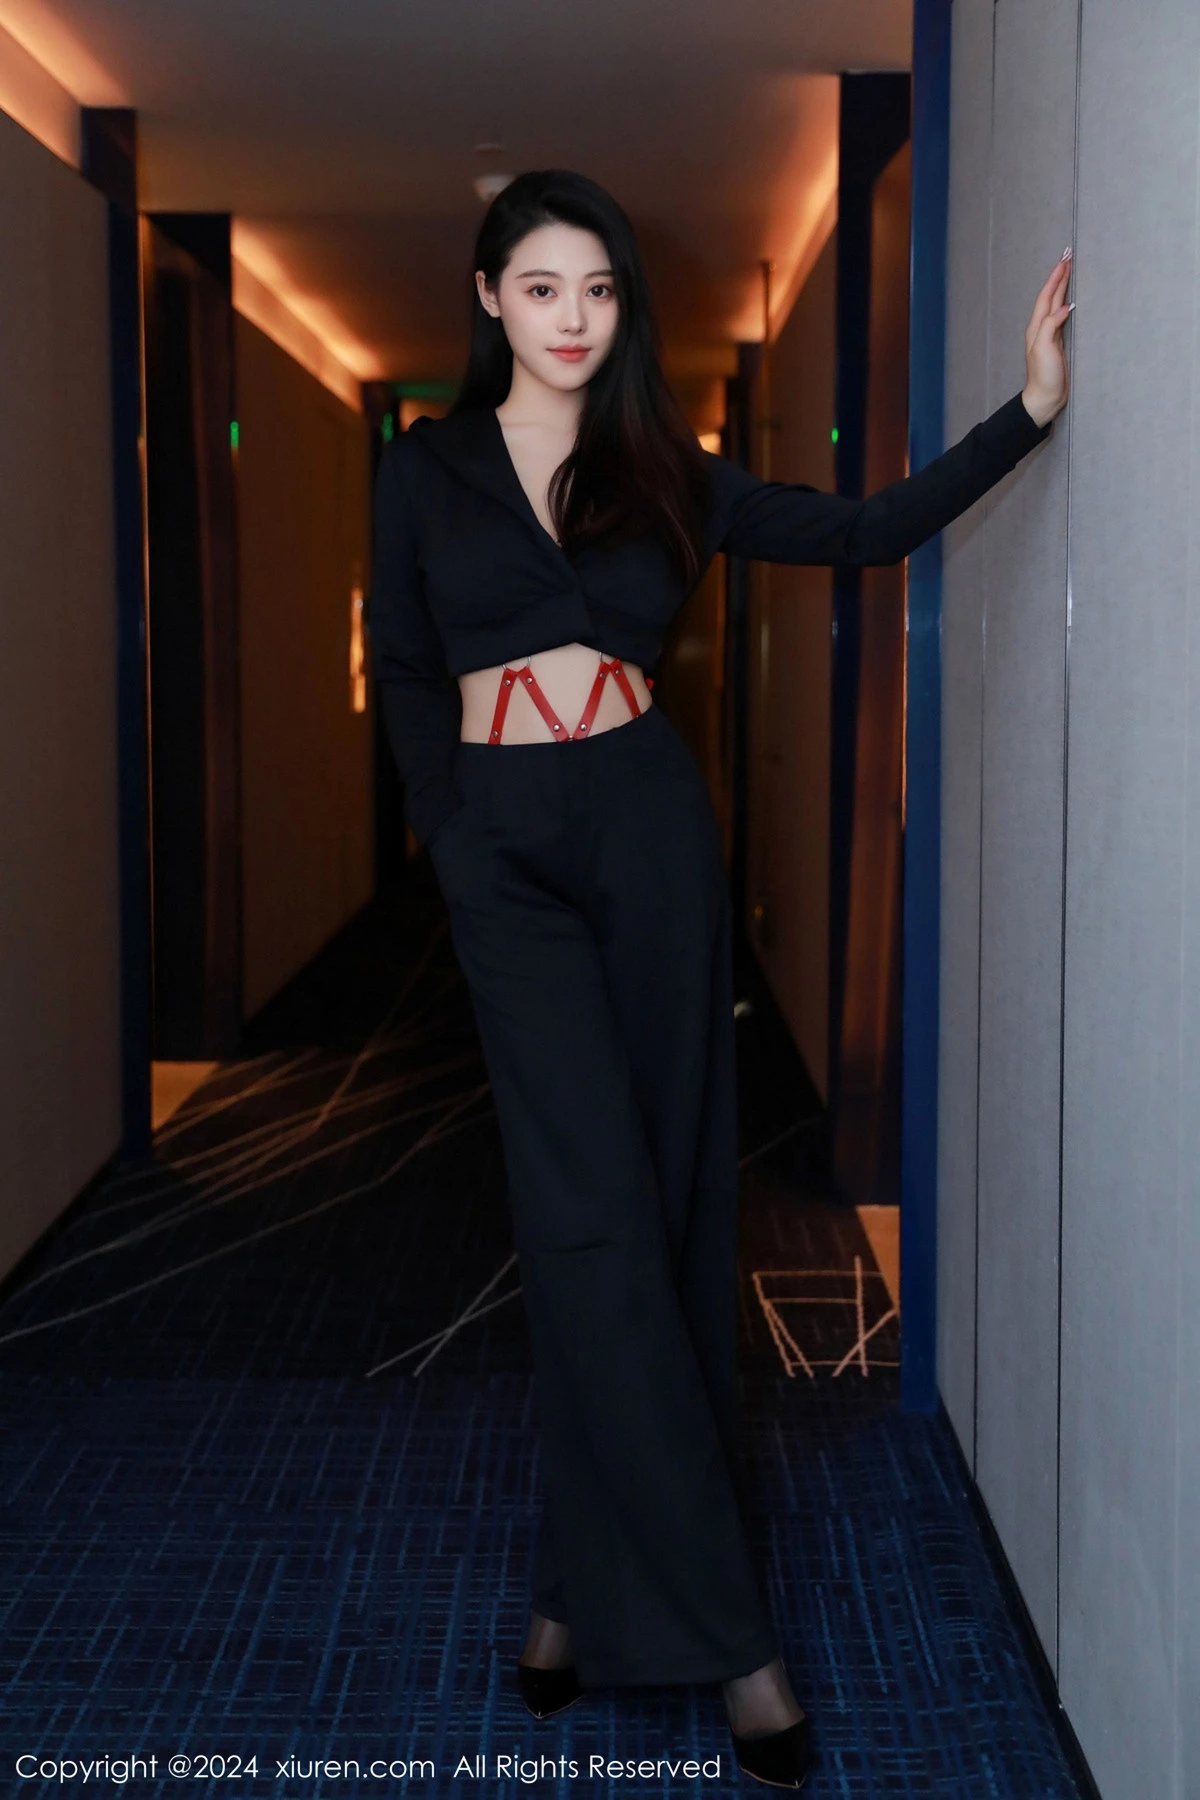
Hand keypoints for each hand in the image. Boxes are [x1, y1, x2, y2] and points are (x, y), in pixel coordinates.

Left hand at [1022, 250, 1073, 427]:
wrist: (1045, 398)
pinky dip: (1067, 301)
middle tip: (1069, 257)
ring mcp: (1050, 334)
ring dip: (1063, 286)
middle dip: (1059, 275)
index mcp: (1037, 326)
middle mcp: (1042, 327)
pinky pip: (1062, 315)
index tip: (1065, 259)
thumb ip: (1051, 325)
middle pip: (1051, 295)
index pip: (1047, 295)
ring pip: (1056, 303)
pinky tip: (1072, 299)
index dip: (1056, 277)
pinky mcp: (1058, 342)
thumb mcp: (1044, 349)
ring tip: (1070, 270)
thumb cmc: (1044, 376)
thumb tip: (1065, 307)